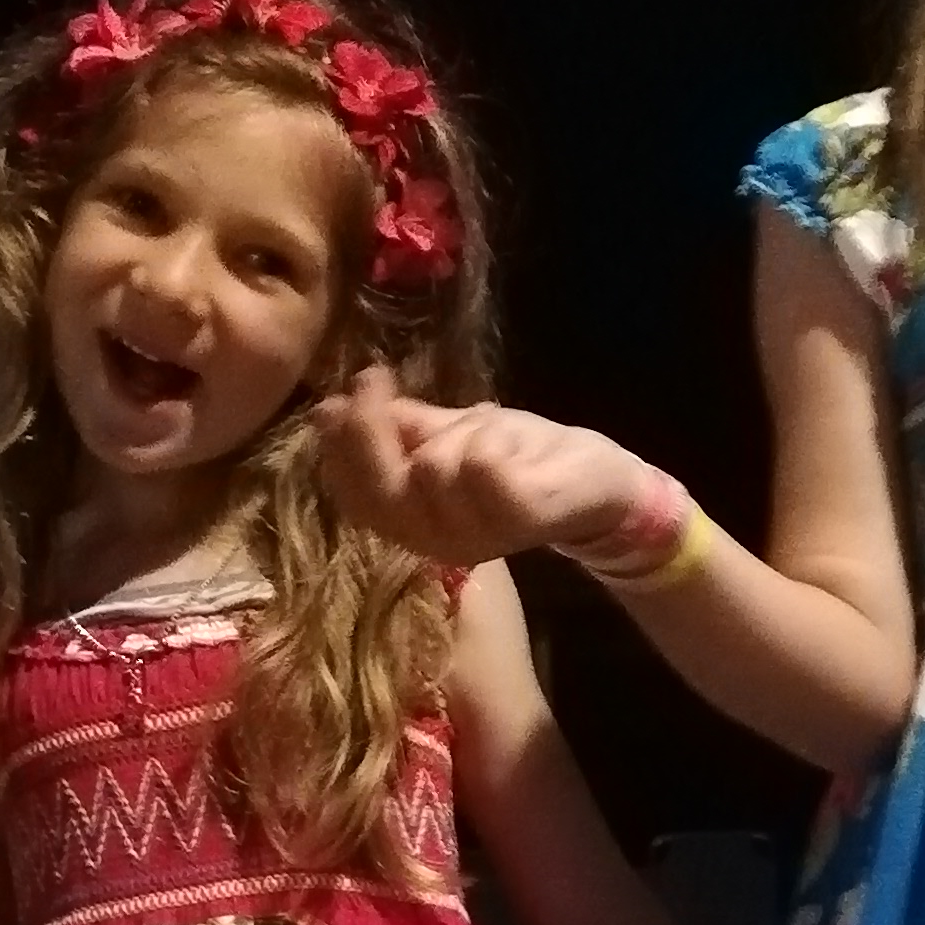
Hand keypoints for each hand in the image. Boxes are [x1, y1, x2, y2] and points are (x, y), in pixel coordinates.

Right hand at [315, 378, 647, 566]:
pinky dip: (488, 439)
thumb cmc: (517, 459)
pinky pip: (482, 469)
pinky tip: (502, 436)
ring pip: (432, 470)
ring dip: (453, 433)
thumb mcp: (445, 436)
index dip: (343, 440)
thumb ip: (392, 429)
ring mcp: (478, 536)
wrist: (598, 482)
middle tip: (380, 382)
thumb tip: (325, 409)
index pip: (352, 494)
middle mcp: (435, 542)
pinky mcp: (519, 518)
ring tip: (482, 427)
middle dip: (373, 429)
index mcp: (412, 525)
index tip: (357, 384)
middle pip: (379, 489)